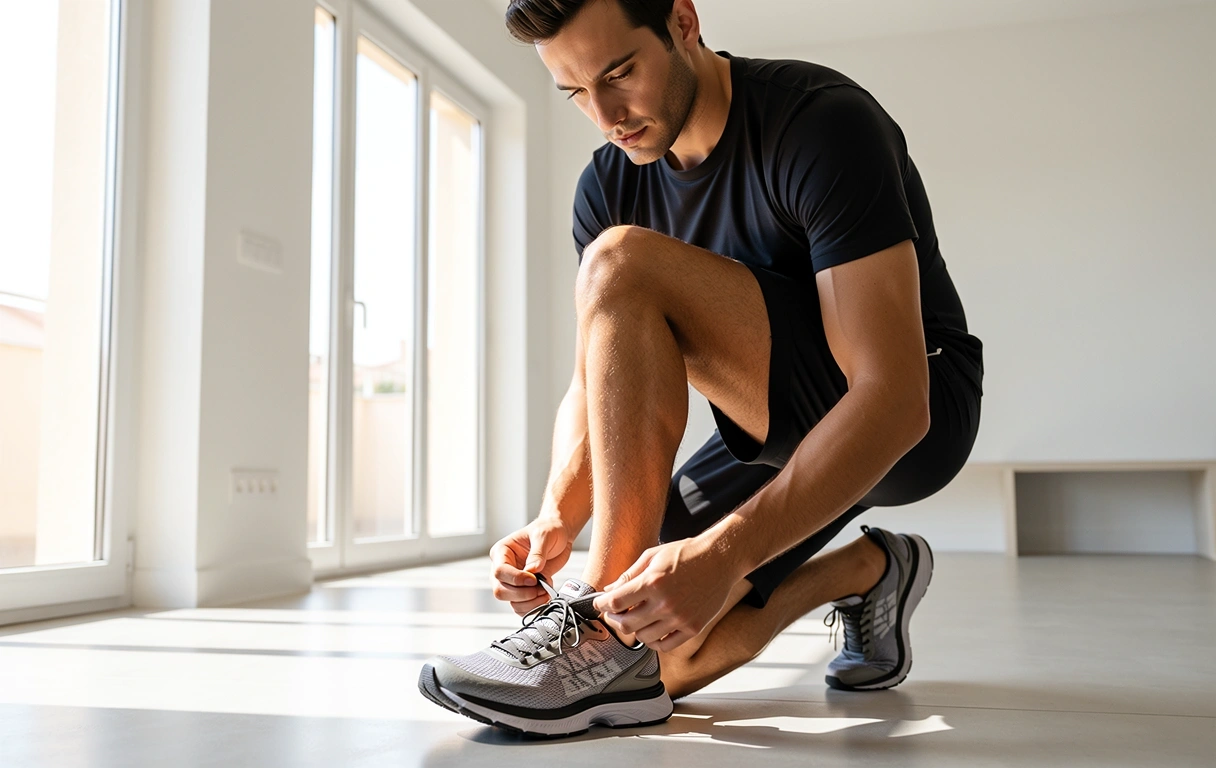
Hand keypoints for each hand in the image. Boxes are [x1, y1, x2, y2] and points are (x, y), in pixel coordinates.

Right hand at [489, 516, 573, 615]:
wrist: (560, 536)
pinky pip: (521, 607)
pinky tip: (545, 596)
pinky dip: (534, 607)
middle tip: (540, 588)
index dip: (516, 579)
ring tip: (545, 592)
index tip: (534, 579)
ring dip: (530, 602)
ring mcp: (513, 581)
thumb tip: (532, 571)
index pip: (499, 571)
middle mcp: (504, 567)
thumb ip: (538, 553)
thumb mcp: (544, 535)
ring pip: (511, 602)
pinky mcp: (523, 590)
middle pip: (500, 590)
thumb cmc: (549, 530)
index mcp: (502, 551)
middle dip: (522, 594)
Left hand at [591, 537, 732, 651]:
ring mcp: (680, 618)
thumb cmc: (686, 554)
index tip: (600, 603)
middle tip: (614, 613)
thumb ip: (629, 575)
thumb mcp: (652, 556)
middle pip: (626, 624)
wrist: (721, 559)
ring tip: (635, 619)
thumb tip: (609, 591)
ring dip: (634, 630)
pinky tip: (652, 629)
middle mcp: (665, 603)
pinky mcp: (693, 628)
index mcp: (652, 582)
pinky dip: (654, 641)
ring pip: (644, 638)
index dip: (602, 604)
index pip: (616, 603)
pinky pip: (665, 646)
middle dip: (614, 619)